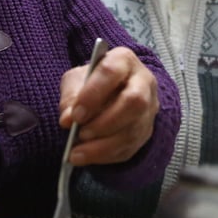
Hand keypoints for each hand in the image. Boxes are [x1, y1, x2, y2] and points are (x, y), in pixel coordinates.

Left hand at [58, 46, 158, 165]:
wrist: (113, 92)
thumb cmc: (93, 82)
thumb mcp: (77, 80)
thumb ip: (70, 96)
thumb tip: (67, 119)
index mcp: (123, 60)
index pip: (111, 72)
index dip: (93, 95)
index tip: (75, 115)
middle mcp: (143, 82)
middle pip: (134, 102)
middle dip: (104, 122)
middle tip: (80, 134)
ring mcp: (149, 108)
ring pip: (134, 129)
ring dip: (103, 145)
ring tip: (77, 153)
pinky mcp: (147, 130)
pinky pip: (131, 147)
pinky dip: (106, 156)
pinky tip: (88, 157)